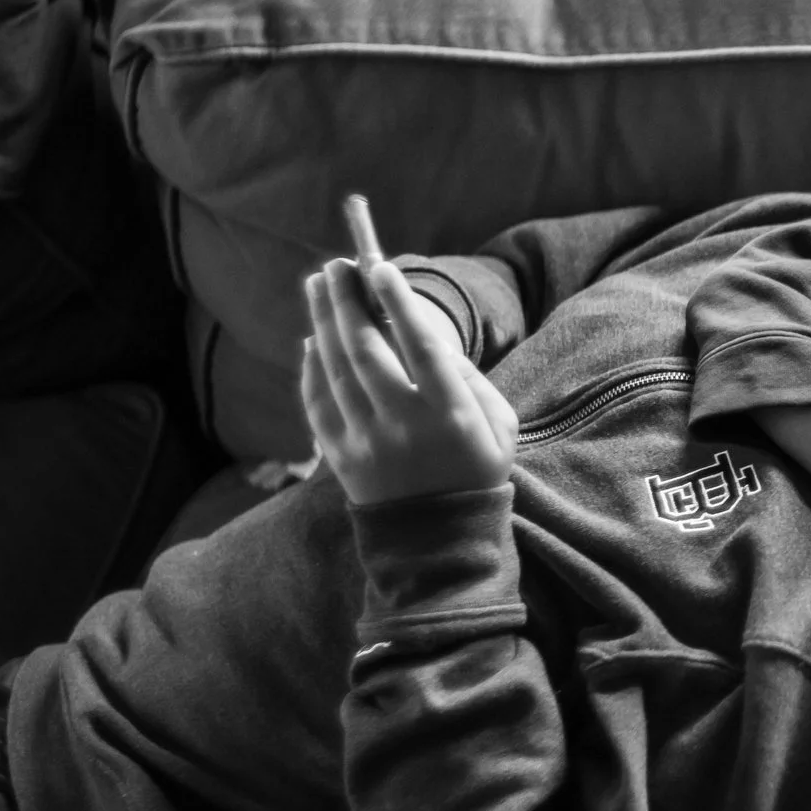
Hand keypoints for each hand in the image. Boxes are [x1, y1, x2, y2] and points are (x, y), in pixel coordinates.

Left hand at [300, 257, 518, 506]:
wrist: (442, 544)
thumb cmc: (477, 472)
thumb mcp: (500, 427)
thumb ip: (470, 380)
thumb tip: (428, 338)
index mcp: (450, 414)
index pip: (419, 345)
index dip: (397, 301)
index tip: (379, 267)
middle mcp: (403, 424)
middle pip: (366, 349)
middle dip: (347, 301)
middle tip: (336, 266)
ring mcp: (366, 442)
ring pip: (335, 370)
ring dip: (323, 322)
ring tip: (317, 285)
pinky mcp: (340, 459)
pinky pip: (317, 404)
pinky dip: (311, 368)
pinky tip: (312, 340)